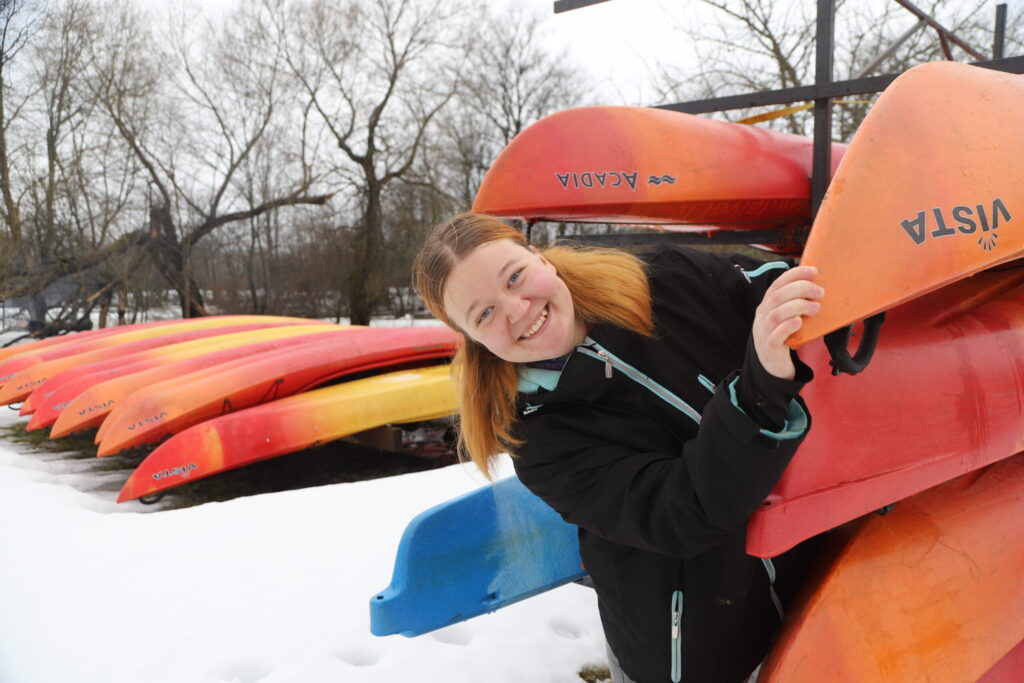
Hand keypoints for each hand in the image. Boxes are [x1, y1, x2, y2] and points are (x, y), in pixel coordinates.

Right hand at [751, 265, 822, 379]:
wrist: (771, 366)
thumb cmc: (783, 337)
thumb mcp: (785, 317)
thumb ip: (795, 303)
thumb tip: (818, 288)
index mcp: (767, 305)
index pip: (778, 284)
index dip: (795, 274)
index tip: (814, 271)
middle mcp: (762, 316)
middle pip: (778, 296)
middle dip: (801, 289)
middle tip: (820, 293)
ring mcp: (764, 331)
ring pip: (777, 314)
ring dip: (799, 307)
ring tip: (815, 309)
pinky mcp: (769, 348)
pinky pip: (776, 335)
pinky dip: (788, 326)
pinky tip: (799, 322)